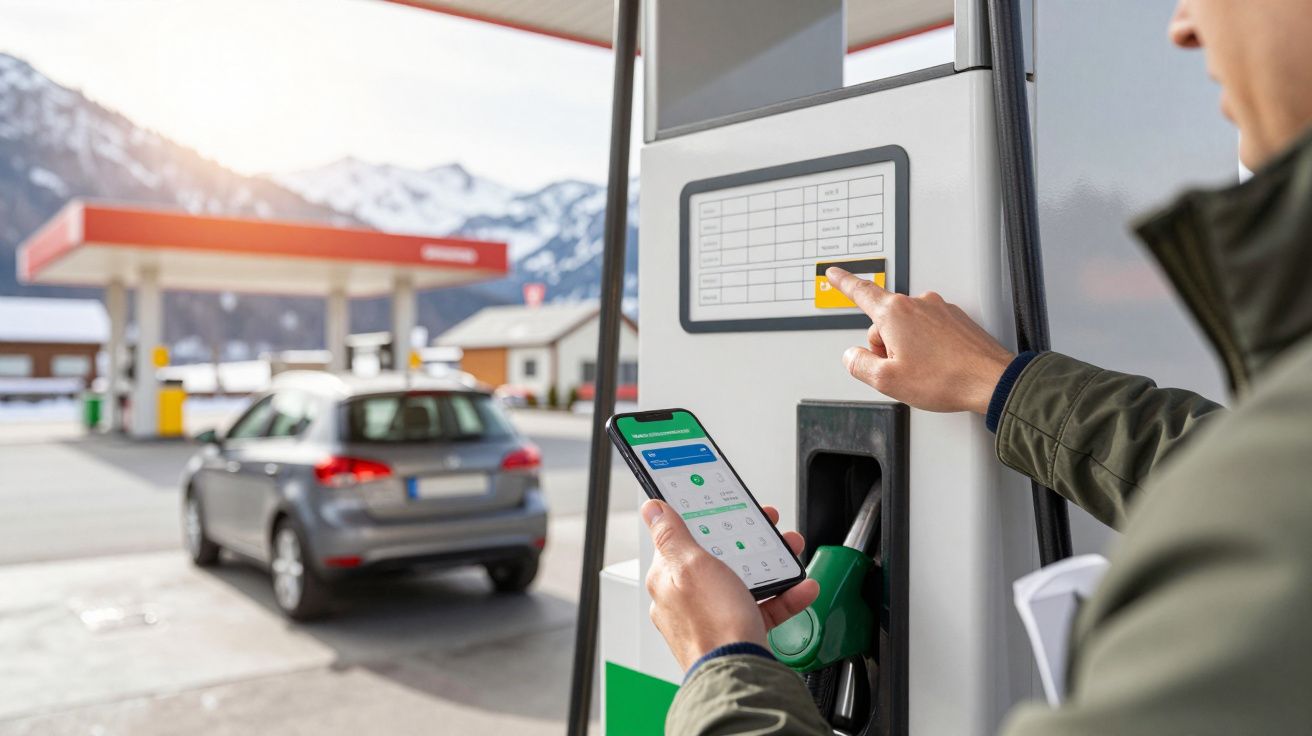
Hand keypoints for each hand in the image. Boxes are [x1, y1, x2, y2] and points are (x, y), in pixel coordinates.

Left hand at [642, 499, 819, 671]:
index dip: (706, 520)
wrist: (740, 674)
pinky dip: (783, 597)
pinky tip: (800, 588)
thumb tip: (652, 510)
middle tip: (769, 529)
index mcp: (668, 580)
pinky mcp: (735, 633)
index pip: (683, 540)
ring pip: (744, 582)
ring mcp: (712, 617)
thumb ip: (671, 535)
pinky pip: (761, 608)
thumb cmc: (711, 625)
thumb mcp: (692, 566)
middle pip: (718, 559)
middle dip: (748, 542)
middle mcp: (686, 599)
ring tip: (790, 553)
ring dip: (772, 566)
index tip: (726, 507)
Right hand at [826, 267, 1014, 413]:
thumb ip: (859, 365)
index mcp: (895, 313)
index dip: (843, 283)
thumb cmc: (946, 378)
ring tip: (926, 371)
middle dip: (885, 345)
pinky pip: (930, 330)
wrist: (990, 381)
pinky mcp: (956, 320)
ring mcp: (940, 310)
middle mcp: (918, 304)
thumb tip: (852, 356)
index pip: (861, 292)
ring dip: (908, 347)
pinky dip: (929, 347)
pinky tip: (938, 365)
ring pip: (908, 327)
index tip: (834, 274)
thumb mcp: (887, 380)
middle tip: (900, 369)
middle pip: (885, 321)